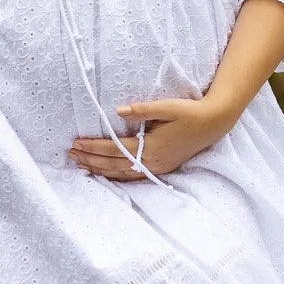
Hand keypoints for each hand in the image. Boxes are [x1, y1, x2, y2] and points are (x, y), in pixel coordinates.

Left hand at [68, 97, 239, 180]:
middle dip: (91, 160)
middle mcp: (152, 162)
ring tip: (81, 165)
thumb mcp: (167, 107)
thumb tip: (117, 111)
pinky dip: (115, 175)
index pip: (115, 149)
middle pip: (114, 165)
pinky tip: (104, 173)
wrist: (213, 124)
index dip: (94, 147)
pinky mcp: (161, 168)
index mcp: (151, 147)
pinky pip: (132, 176)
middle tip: (71, 155)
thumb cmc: (190, 112)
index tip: (76, 143)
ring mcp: (157, 167)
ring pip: (121, 173)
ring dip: (99, 170)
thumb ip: (142, 110)